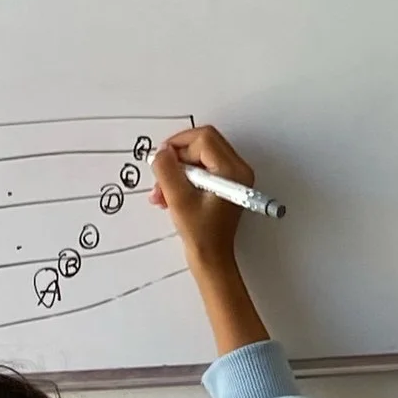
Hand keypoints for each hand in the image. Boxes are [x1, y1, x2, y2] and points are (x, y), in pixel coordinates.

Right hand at [151, 124, 271, 356]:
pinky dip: (183, 179)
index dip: (178, 144)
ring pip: (198, 157)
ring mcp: (231, 177)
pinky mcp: (223, 185)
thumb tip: (162, 151)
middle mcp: (237, 170)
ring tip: (160, 193)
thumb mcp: (179, 199)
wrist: (211, 259)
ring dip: (176, 172)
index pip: (203, 138)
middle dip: (176, 159)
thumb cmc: (201, 235)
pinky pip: (200, 170)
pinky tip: (168, 196)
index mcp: (232, 171)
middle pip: (202, 144)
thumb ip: (168, 171)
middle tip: (160, 176)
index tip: (161, 160)